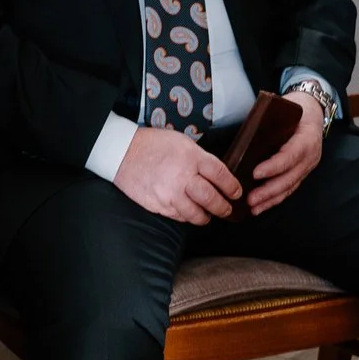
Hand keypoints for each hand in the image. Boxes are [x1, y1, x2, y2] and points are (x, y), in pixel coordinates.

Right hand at [113, 126, 241, 224]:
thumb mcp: (182, 142)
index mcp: (192, 157)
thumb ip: (200, 158)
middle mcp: (183, 177)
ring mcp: (169, 194)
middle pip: (211, 199)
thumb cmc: (153, 144)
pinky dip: (187, 216)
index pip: (220, 175)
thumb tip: (216, 175)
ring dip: (206, 216)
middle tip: (227, 209)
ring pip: (196, 214)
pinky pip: (179, 217)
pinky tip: (189, 212)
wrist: (122, 153)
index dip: (232, 187)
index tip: (236, 192)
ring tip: (208, 215)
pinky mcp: (158, 205)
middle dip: (223, 207)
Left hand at [246, 87, 327, 213]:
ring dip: (271, 199)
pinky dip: (275, 198)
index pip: (290, 155)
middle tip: (251, 199)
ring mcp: (308, 166)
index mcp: (307, 138)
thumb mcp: (285, 109)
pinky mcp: (302, 172)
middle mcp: (310, 155)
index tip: (256, 173)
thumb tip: (243, 137)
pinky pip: (289, 188)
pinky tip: (262, 206)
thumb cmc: (296, 108)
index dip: (274, 167)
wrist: (314, 109)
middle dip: (269, 191)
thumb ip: (268, 123)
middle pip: (290, 177)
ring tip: (253, 208)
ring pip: (290, 187)